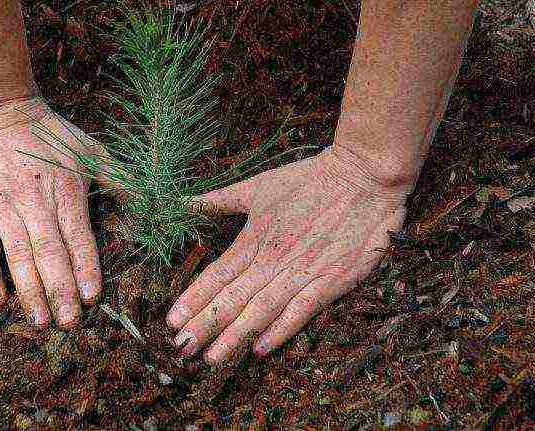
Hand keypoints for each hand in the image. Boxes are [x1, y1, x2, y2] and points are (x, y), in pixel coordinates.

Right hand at [0, 97, 101, 328]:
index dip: (86, 267)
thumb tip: (151, 203)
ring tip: (41, 321)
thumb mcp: (89, 149)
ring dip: (29, 291)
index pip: (78, 236)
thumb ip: (119, 178)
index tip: (93, 297)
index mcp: (66, 190)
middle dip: (61, 290)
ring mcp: (2, 206)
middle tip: (71, 323)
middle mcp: (34, 201)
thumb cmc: (48, 132)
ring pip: (17, 256)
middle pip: (49, 252)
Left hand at [167, 146, 409, 364]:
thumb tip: (186, 203)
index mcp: (253, 238)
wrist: (362, 177)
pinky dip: (280, 331)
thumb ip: (220, 199)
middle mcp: (272, 260)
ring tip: (211, 357)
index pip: (216, 275)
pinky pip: (300, 312)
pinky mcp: (330, 281)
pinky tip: (260, 349)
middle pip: (232, 298)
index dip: (193, 299)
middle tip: (181, 347)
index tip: (172, 320)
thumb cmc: (309, 179)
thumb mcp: (258, 185)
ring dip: (234, 335)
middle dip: (205, 324)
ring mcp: (301, 272)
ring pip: (260, 310)